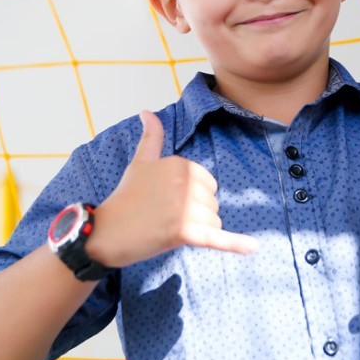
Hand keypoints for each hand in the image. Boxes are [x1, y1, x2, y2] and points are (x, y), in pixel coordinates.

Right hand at [87, 111, 257, 267]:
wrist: (106, 231)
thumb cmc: (126, 197)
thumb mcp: (140, 163)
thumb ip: (151, 137)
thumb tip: (148, 112)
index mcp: (181, 163)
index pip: (209, 186)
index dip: (191, 199)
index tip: (166, 202)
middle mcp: (186, 182)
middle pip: (212, 205)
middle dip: (194, 216)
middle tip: (163, 217)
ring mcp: (186, 207)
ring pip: (213, 223)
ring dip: (195, 232)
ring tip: (166, 229)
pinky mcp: (185, 232)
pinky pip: (217, 238)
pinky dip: (236, 244)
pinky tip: (254, 248)